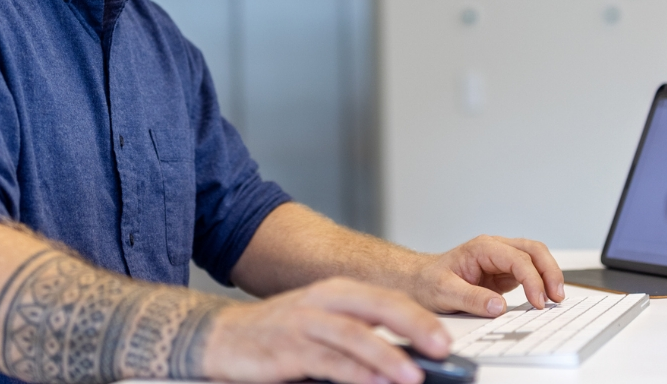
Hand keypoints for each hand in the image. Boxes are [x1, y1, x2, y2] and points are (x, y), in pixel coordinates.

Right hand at [202, 277, 450, 383]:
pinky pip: (326, 360)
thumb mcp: (321, 326)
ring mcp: (303, 323)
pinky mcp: (286, 349)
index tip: (446, 339)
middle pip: (378, 307)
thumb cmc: (277, 334)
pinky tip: (372, 383)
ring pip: (354, 335)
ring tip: (413, 376)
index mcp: (336, 292)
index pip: (388, 298)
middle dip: (414, 327)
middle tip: (441, 349)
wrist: (221, 337)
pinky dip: (353, 373)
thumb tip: (404, 356)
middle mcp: (322, 301)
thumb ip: (358, 334)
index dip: (420, 317)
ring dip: (387, 356)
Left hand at [406, 235, 566, 315]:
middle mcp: (495, 249)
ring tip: (556, 298)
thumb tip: (499, 307)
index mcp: (482, 248)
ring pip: (536, 258)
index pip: (517, 258)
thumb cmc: (428, 281)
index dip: (532, 279)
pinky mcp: (504, 272)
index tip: (537, 301)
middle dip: (550, 271)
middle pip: (533, 250)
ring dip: (550, 276)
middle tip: (557, 297)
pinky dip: (541, 283)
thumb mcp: (444, 292)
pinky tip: (545, 298)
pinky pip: (530, 272)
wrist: (418, 281)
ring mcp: (501, 259)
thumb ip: (471, 299)